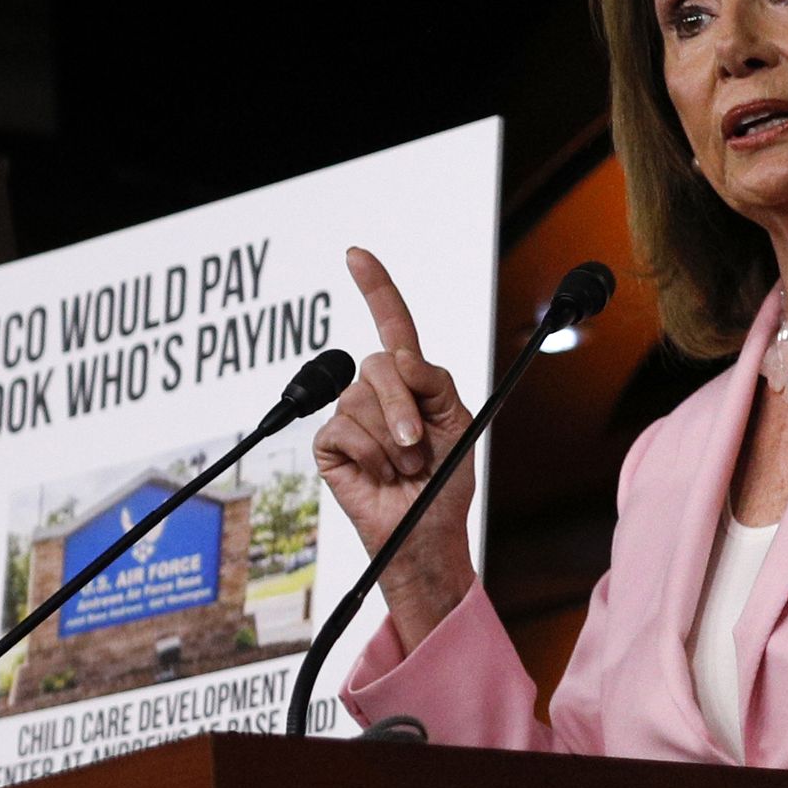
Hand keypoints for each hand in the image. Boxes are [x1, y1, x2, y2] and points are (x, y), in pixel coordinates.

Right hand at [313, 247, 477, 649]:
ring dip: (391, 442)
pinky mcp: (328, 445)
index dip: (375, 288)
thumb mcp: (459, 421)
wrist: (428, 533)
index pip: (391, 323)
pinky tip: (378, 476)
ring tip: (403, 469)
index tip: (356, 254)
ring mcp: (348, 417)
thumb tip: (398, 357)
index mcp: (410, 380)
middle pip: (380, 365)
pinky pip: (342, 430)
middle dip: (403, 406)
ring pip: (361, 401)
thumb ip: (434, 381)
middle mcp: (375, 392)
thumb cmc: (447, 481)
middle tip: (418, 447)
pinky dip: (369, 456)